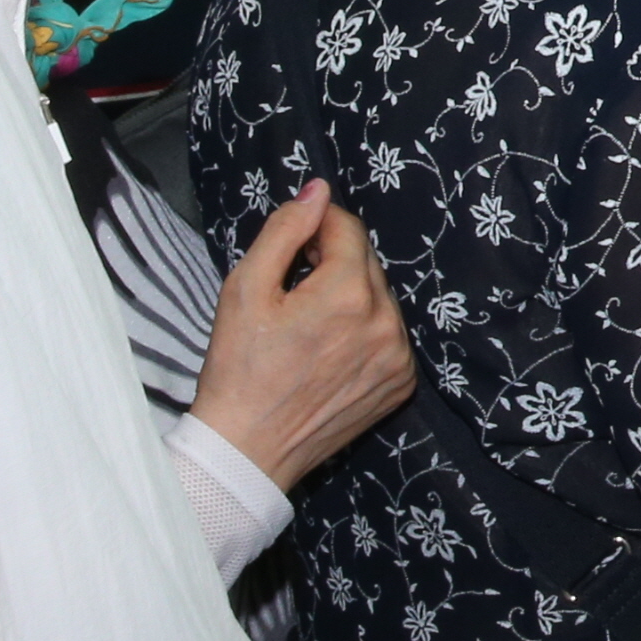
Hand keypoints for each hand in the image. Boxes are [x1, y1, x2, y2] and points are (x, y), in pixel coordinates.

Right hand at [191, 179, 416, 492]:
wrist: (246, 450)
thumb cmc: (239, 369)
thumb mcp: (246, 288)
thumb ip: (286, 230)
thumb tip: (319, 190)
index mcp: (349, 293)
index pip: (347, 229)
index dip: (315, 230)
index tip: (292, 248)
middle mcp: (385, 322)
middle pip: (366, 262)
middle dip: (332, 265)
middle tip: (292, 294)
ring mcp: (398, 357)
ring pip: (379, 298)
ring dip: (351, 297)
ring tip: (309, 327)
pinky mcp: (401, 383)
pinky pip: (388, 335)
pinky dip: (364, 331)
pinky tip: (329, 351)